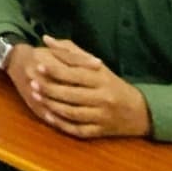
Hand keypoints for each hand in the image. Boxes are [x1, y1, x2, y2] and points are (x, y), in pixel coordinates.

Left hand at [14, 37, 150, 139]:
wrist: (140, 111)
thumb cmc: (112, 83)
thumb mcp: (95, 65)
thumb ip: (70, 51)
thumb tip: (46, 38)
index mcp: (102, 78)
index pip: (75, 73)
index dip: (55, 69)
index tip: (38, 63)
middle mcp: (103, 97)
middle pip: (71, 94)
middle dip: (49, 88)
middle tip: (31, 82)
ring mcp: (102, 116)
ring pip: (72, 112)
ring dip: (52, 105)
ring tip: (36, 96)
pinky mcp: (101, 131)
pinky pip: (79, 130)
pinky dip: (62, 124)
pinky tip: (48, 116)